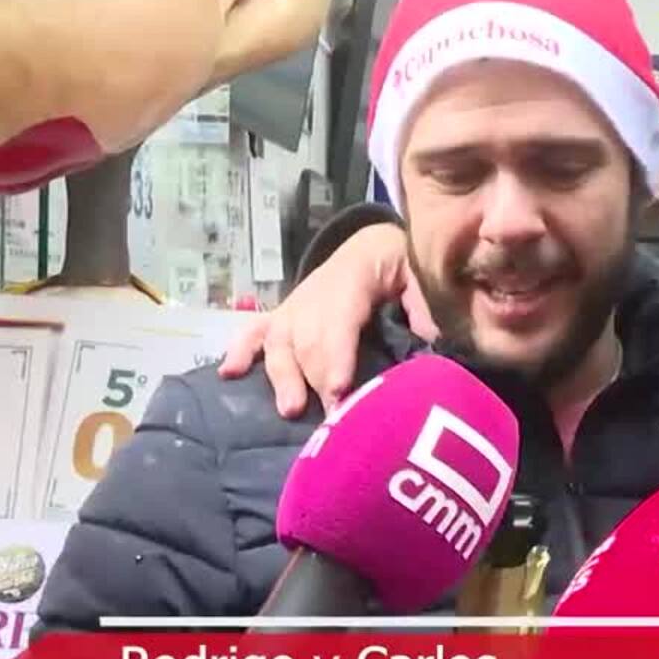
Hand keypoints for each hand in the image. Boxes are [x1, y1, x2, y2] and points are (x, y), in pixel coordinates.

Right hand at [217, 223, 428, 416]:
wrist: (374, 242)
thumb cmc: (399, 262)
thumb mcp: (418, 270)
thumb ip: (423, 302)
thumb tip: (430, 336)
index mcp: (352, 278)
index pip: (339, 319)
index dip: (336, 355)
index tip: (340, 389)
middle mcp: (315, 292)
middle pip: (307, 338)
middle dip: (317, 379)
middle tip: (330, 415)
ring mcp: (295, 304)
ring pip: (280, 339)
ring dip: (283, 375)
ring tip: (290, 410)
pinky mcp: (284, 313)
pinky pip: (256, 330)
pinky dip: (240, 350)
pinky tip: (228, 373)